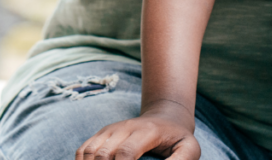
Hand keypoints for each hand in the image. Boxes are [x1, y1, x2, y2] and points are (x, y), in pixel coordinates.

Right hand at [75, 110, 199, 159]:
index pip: (126, 153)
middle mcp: (126, 127)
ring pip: (89, 152)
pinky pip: (83, 150)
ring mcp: (112, 129)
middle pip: (103, 155)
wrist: (167, 117)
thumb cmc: (177, 138)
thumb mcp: (189, 148)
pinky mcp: (102, 133)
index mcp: (147, 131)